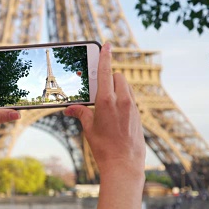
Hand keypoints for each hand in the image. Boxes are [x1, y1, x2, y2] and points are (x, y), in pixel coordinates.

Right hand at [64, 42, 144, 176]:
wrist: (124, 163)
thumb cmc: (104, 147)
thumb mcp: (88, 129)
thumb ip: (81, 113)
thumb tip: (70, 108)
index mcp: (107, 101)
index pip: (106, 71)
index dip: (105, 56)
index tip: (106, 44)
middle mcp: (122, 101)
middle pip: (117, 77)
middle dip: (109, 77)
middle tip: (98, 87)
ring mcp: (132, 107)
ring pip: (125, 87)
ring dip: (116, 88)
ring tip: (106, 101)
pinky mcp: (138, 115)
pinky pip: (130, 99)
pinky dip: (122, 99)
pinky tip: (115, 113)